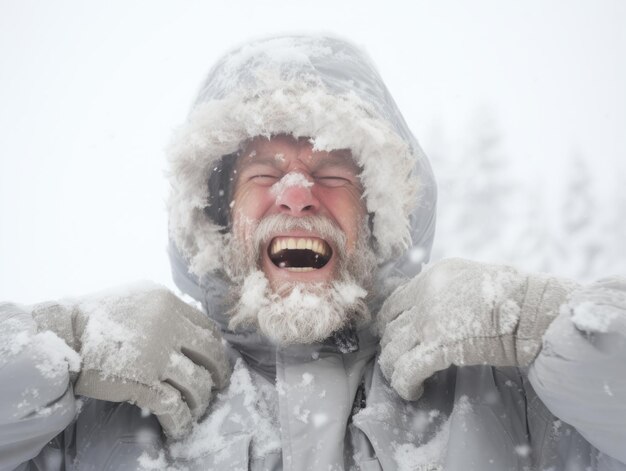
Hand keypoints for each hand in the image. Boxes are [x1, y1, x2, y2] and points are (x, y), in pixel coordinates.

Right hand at [32, 283, 229, 438]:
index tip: (216, 363)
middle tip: (217, 387)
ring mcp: (154, 354)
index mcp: (168, 303)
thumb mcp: (139, 299)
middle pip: (211, 355)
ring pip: (196, 383)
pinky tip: (180, 428)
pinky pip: (173, 406)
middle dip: (219, 375)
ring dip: (200, 402)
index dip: (217, 349)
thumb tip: (193, 331)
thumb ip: (167, 311)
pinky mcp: (140, 381)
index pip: (208, 329)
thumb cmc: (99, 318)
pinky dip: (181, 421)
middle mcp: (167, 326)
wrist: (64, 333)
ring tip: (196, 411)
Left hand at [378, 258, 574, 400]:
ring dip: (394, 371)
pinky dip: (405, 385)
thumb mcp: (468, 276)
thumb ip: (443, 288)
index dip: (386, 325)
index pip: (392, 303)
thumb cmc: (511, 294)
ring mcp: (429, 322)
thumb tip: (430, 305)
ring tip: (405, 380)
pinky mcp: (440, 348)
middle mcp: (423, 298)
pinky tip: (414, 392)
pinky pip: (407, 371)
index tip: (389, 337)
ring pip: (392, 352)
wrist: (531, 308)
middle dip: (390, 350)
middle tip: (399, 362)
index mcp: (429, 278)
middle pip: (389, 330)